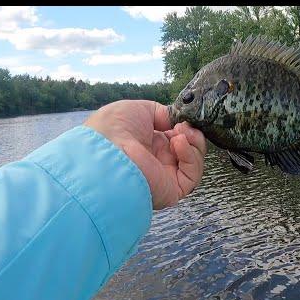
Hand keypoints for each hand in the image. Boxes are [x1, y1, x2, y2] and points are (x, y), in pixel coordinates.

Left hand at [84, 100, 206, 209]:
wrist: (104, 151)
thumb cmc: (113, 128)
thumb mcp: (139, 110)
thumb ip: (162, 113)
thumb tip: (176, 121)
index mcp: (147, 146)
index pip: (176, 139)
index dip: (183, 128)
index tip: (182, 119)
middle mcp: (156, 163)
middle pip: (188, 151)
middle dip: (192, 136)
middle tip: (184, 126)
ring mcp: (164, 177)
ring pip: (193, 164)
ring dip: (194, 145)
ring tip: (181, 134)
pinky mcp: (171, 190)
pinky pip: (191, 176)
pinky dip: (191, 157)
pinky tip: (178, 143)